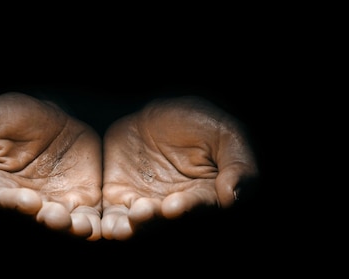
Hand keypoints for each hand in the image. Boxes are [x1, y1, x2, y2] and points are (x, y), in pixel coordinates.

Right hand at [0, 92, 102, 240]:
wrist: (47, 113)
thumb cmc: (5, 118)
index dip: (11, 204)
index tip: (27, 200)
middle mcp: (24, 206)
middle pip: (32, 222)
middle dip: (45, 222)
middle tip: (54, 217)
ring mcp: (54, 206)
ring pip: (62, 228)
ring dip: (70, 230)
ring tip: (77, 225)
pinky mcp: (82, 202)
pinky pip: (88, 220)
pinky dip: (92, 228)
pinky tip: (94, 226)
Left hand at [101, 95, 257, 239]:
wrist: (161, 111)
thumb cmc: (202, 123)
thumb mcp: (227, 136)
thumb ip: (238, 166)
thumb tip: (232, 197)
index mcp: (206, 196)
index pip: (198, 207)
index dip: (187, 208)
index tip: (174, 206)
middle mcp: (176, 207)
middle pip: (166, 222)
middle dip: (154, 220)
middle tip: (144, 212)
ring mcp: (147, 205)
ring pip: (139, 226)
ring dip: (133, 228)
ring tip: (129, 218)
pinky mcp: (120, 199)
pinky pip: (114, 218)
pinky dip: (112, 226)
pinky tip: (110, 227)